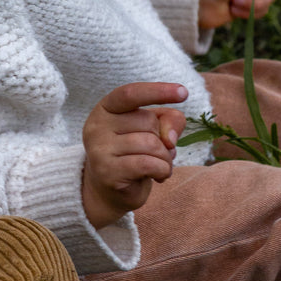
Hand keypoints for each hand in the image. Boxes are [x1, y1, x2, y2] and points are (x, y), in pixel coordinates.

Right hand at [81, 81, 187, 228]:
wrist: (108, 190)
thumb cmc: (133, 153)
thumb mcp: (153, 129)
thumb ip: (169, 121)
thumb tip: (169, 139)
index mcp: (106, 108)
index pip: (130, 94)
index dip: (157, 91)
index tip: (183, 92)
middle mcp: (97, 125)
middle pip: (148, 121)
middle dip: (163, 139)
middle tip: (158, 152)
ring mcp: (99, 149)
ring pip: (151, 144)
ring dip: (165, 158)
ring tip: (158, 166)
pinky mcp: (107, 172)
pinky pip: (149, 164)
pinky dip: (162, 171)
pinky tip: (158, 176)